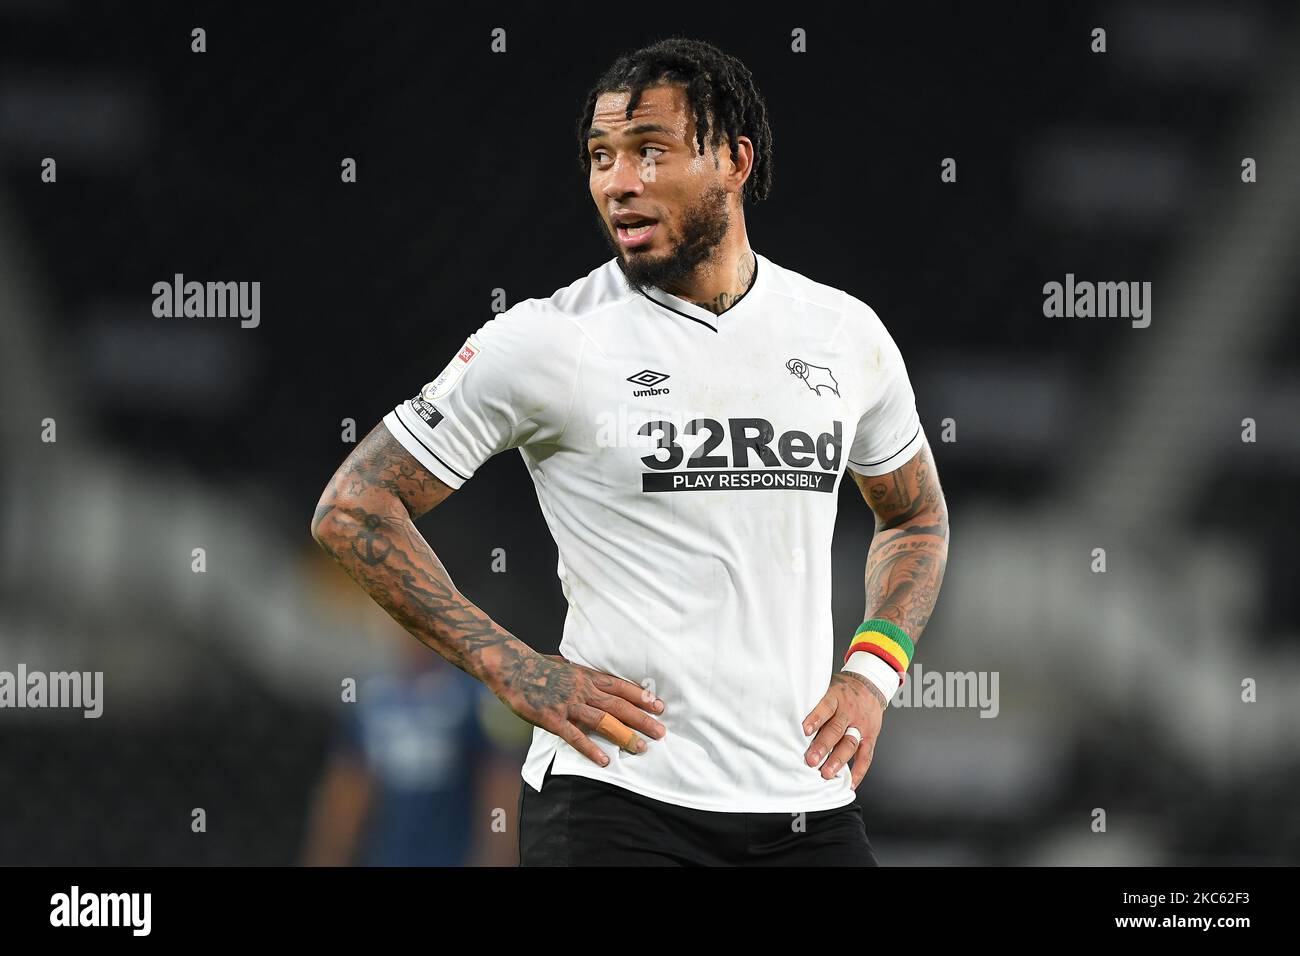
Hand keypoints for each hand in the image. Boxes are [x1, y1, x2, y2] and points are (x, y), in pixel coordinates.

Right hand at [490, 649, 666, 766]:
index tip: (659, 707)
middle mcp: (582, 689)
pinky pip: (575, 736)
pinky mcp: (552, 718)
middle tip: (661, 732)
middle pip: (619, 706)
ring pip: (603, 721)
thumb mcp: (566, 664)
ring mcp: (568, 704)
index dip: (642, 697)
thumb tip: (595, 676)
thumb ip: (582, 673)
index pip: (621, 687)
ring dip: (624, 735)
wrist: (511, 667)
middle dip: (642, 719)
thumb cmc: (537, 665)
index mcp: (587, 676)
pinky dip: (590, 749)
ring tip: (641, 747)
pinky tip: (603, 761)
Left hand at [801, 672, 886, 787]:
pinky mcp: (871, 737)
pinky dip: (858, 771)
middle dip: (823, 746)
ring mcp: (861, 725)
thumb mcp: (827, 688)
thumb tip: (788, 719)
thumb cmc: (842, 691)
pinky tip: (849, 782)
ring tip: (826, 774)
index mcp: (836, 697)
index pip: (826, 707)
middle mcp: (849, 711)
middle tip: (811, 760)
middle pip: (837, 729)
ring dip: (838, 760)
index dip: (816, 718)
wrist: (870, 686)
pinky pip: (866, 756)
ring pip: (850, 743)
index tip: (805, 730)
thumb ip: (813, 703)